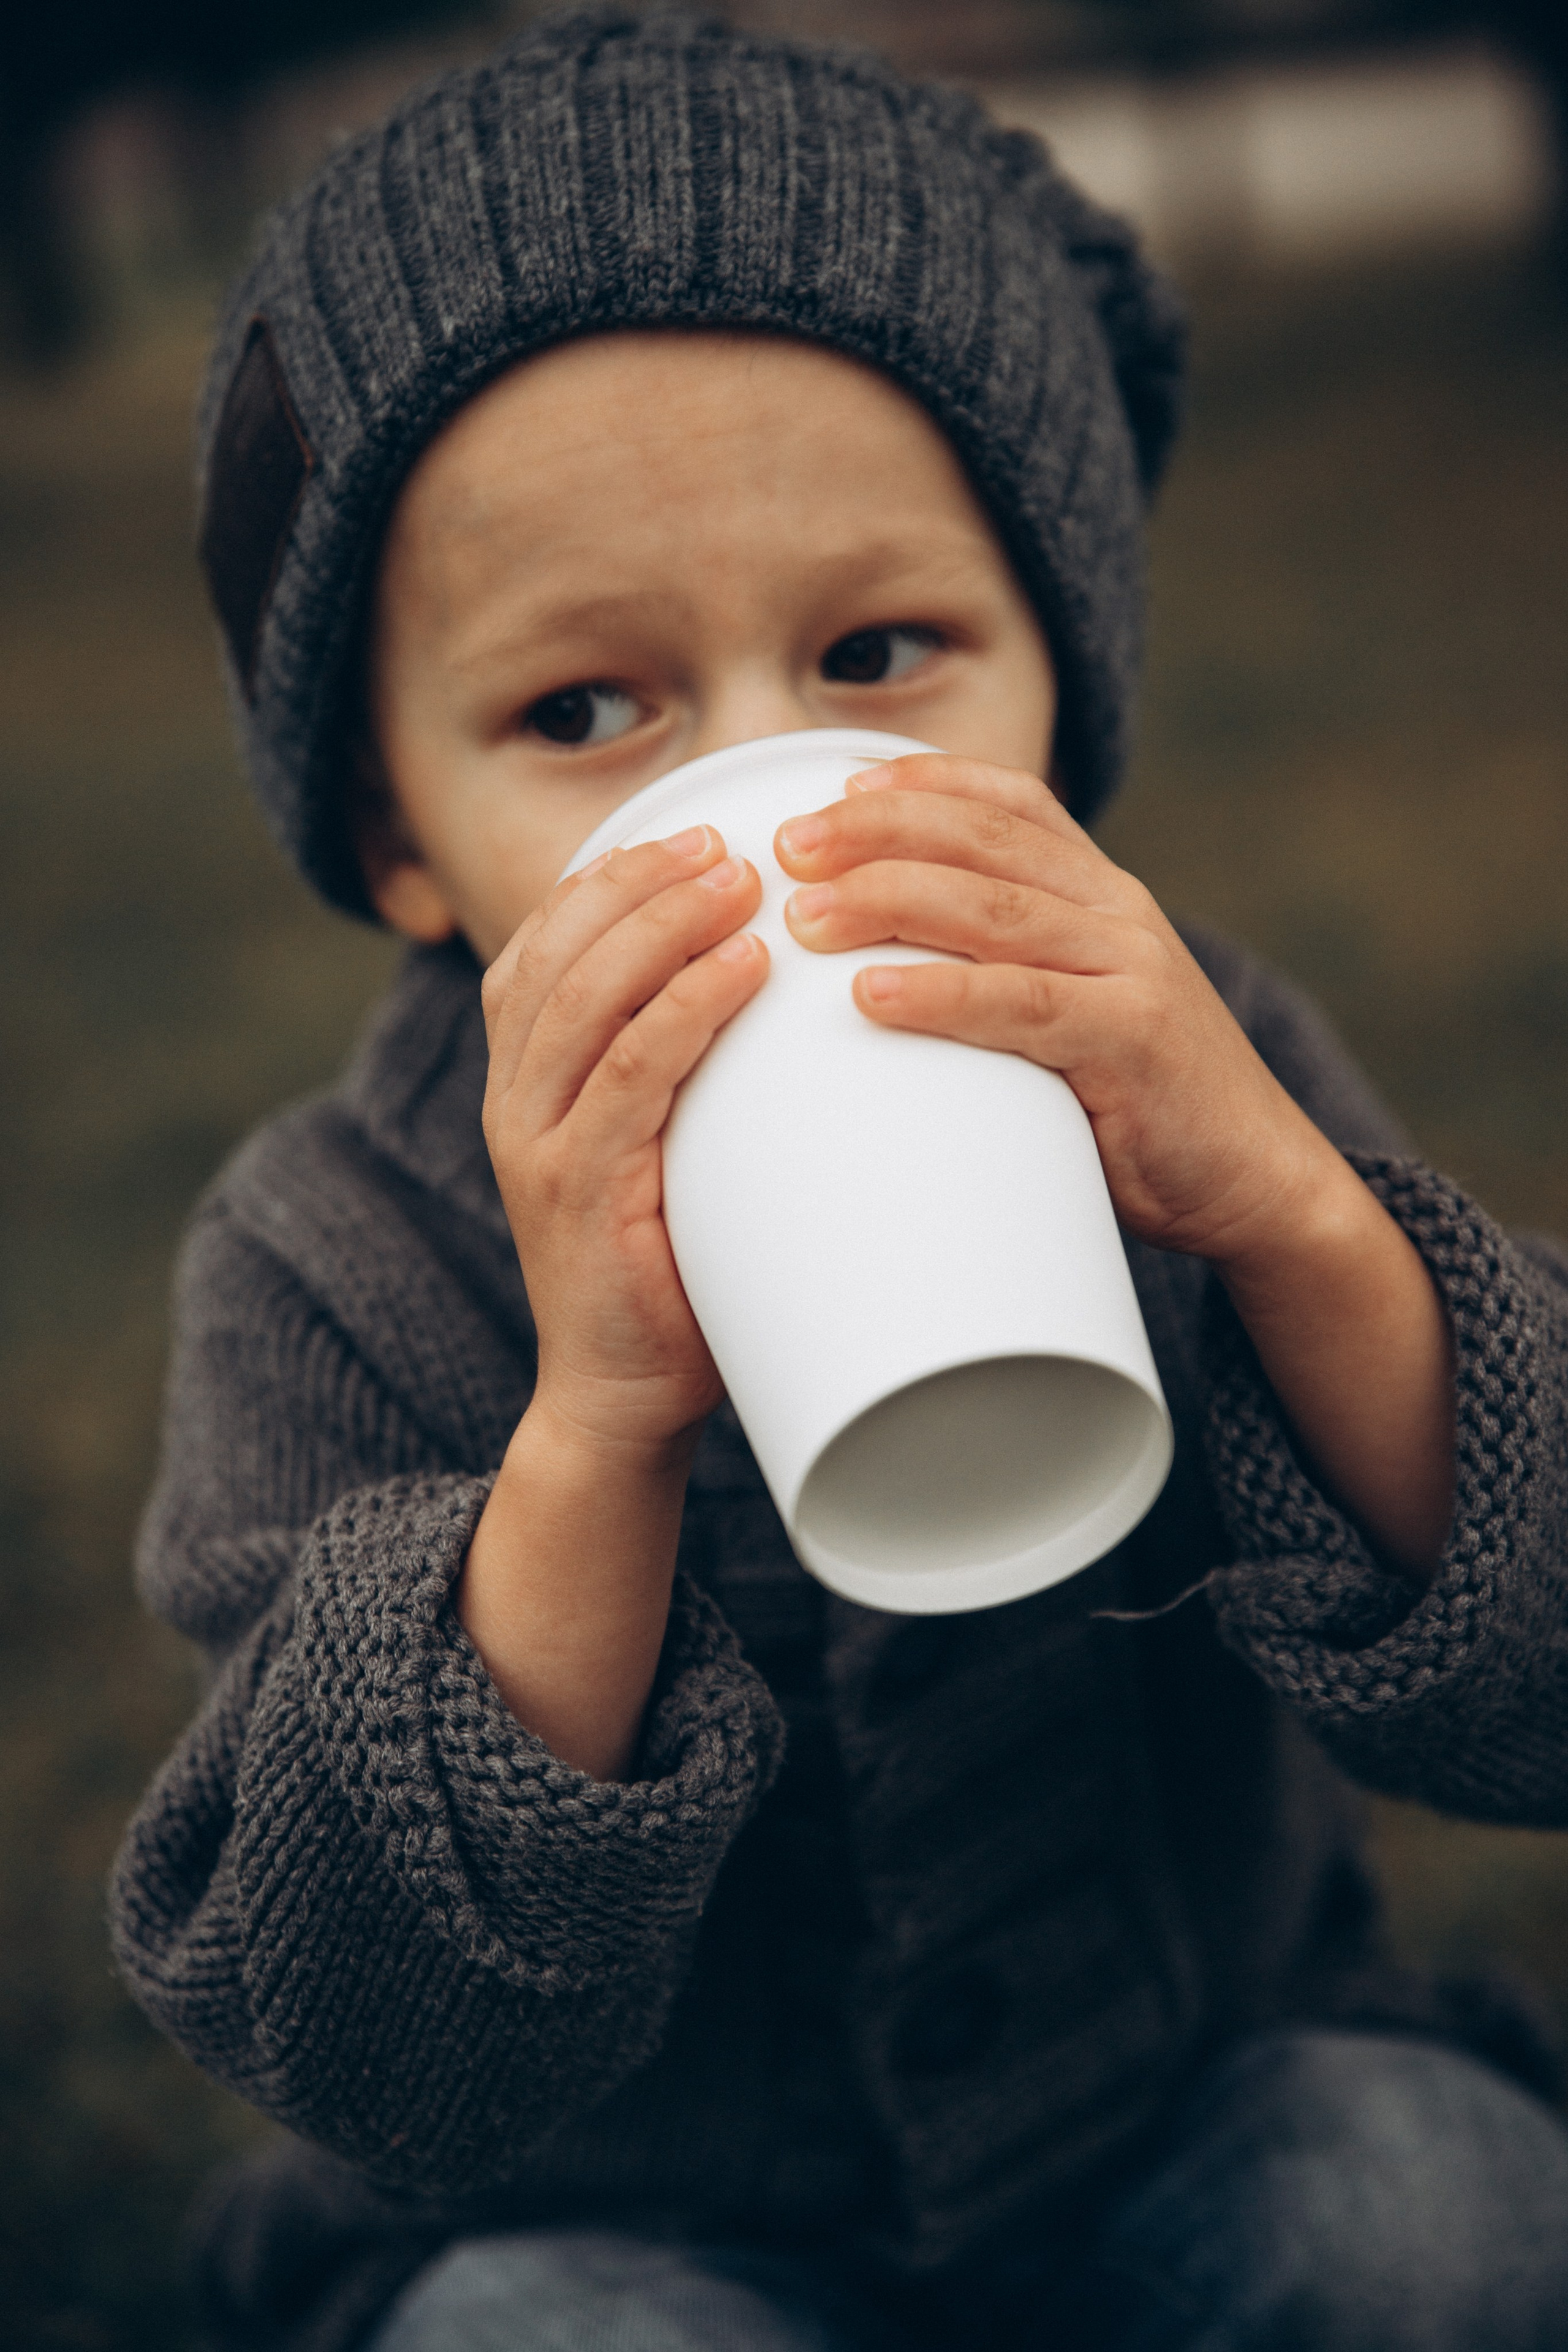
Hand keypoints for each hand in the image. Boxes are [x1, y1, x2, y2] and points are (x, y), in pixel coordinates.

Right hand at [481, 827, 765, 1454]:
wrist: (622, 1396)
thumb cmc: (668, 1264)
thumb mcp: (665, 1145)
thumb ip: (684, 1073)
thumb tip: (779, 989)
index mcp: (524, 1076)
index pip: (543, 942)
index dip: (610, 876)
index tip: (691, 832)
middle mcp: (512, 1097)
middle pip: (557, 949)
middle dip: (641, 880)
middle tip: (730, 841)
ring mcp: (533, 1143)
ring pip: (584, 997)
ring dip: (664, 925)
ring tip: (743, 882)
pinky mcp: (572, 1192)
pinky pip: (626, 1076)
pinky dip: (684, 1011)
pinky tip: (744, 971)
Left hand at [775, 752, 1341, 1276]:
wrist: (1255, 1179)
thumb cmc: (1142, 1106)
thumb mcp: (1078, 1013)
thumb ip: (1009, 977)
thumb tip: (879, 980)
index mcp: (1104, 894)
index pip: (1011, 804)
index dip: (924, 783)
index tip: (837, 788)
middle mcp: (1118, 912)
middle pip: (983, 841)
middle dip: (877, 832)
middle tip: (788, 847)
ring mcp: (1129, 969)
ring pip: (992, 910)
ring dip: (888, 900)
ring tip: (806, 916)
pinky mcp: (1131, 1039)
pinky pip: (1020, 1004)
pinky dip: (941, 994)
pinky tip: (872, 995)